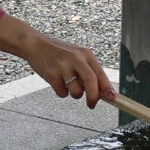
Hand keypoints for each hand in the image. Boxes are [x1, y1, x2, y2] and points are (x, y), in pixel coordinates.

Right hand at [0, 15, 115, 108]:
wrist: (36, 44)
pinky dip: (62, 93)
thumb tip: (102, 92)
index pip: (100, 74)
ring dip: (74, 94)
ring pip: (76, 91)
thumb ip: (90, 71)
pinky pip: (62, 93)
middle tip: (92, 104)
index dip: (107, 88)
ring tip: (69, 85)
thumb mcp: (78, 57)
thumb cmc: (60, 53)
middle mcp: (76, 59)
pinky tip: (58, 82)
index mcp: (86, 55)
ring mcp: (63, 67)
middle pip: (91, 82)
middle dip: (93, 97)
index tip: (113, 98)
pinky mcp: (51, 74)